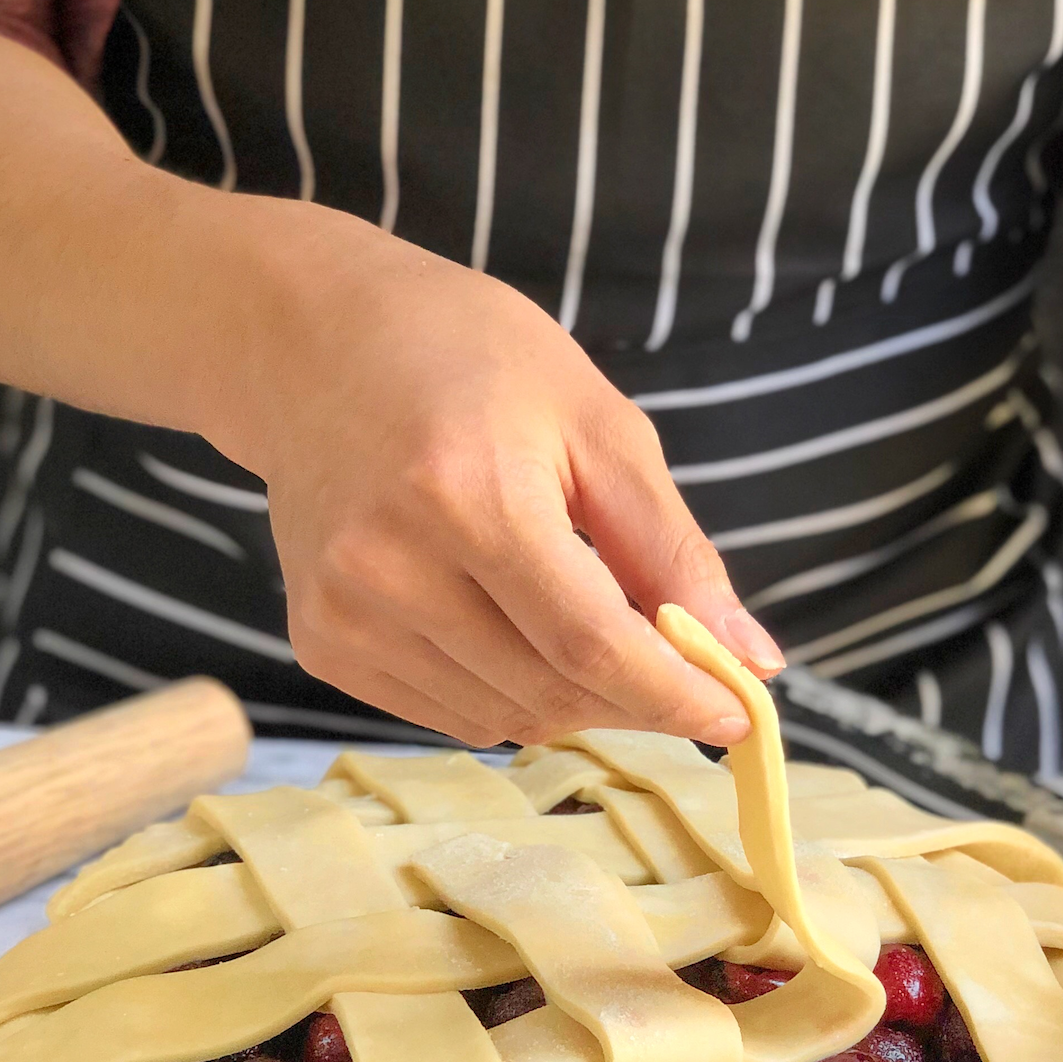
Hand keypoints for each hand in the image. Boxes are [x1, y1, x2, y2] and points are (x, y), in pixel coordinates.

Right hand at [213, 203, 780, 746]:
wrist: (309, 342)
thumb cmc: (468, 361)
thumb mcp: (596, 424)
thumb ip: (674, 551)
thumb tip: (752, 660)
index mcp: (470, 493)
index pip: (592, 643)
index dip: (675, 695)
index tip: (737, 716)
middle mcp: (390, 565)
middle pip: (552, 690)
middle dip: (635, 698)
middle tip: (677, 666)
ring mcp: (345, 612)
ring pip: (505, 719)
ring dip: (572, 697)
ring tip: (581, 622)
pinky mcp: (323, 642)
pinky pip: (450, 715)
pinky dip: (507, 695)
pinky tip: (509, 626)